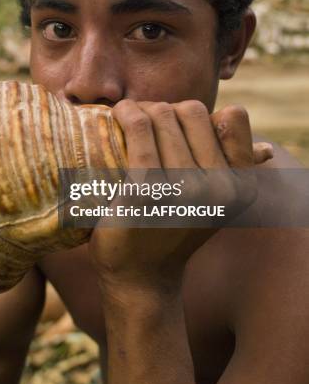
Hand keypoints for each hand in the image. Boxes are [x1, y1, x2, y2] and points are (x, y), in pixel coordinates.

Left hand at [89, 100, 271, 295]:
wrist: (139, 275)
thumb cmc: (171, 230)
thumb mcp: (213, 205)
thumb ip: (234, 173)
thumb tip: (266, 149)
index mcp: (241, 186)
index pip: (233, 118)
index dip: (199, 114)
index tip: (174, 122)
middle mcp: (220, 188)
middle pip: (190, 111)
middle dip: (163, 108)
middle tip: (140, 120)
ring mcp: (183, 189)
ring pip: (162, 114)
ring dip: (139, 108)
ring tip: (125, 116)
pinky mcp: (146, 190)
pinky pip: (139, 130)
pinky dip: (126, 113)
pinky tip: (116, 115)